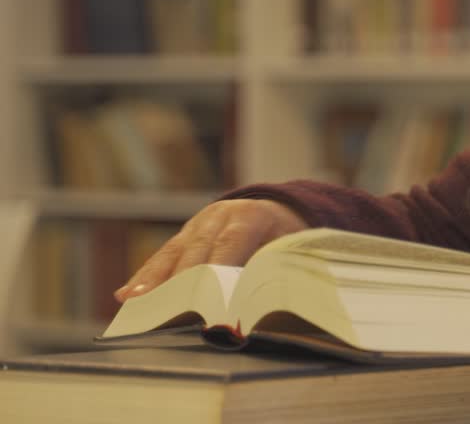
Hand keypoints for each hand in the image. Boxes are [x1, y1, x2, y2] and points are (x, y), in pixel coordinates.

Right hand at [114, 199, 307, 302]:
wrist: (277, 209)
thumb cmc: (286, 239)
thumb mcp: (288, 249)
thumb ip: (270, 271)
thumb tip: (253, 310)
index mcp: (251, 216)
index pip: (230, 245)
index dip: (217, 274)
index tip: (208, 304)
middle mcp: (220, 215)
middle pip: (196, 251)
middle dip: (181, 283)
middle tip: (167, 314)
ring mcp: (198, 223)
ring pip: (173, 254)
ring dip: (154, 281)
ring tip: (135, 305)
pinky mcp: (184, 236)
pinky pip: (163, 257)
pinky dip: (145, 277)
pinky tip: (126, 297)